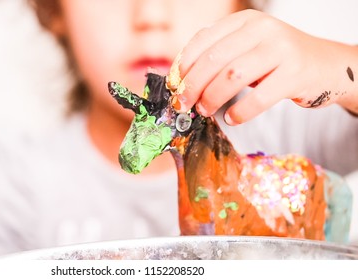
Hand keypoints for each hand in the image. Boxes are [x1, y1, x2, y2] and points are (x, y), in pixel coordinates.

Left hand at [169, 9, 357, 124]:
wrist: (325, 65)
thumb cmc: (277, 61)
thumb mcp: (247, 49)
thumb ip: (219, 58)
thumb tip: (182, 82)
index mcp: (244, 21)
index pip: (203, 40)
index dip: (183, 65)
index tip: (174, 86)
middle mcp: (262, 29)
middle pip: (214, 59)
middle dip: (192, 85)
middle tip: (183, 104)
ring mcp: (281, 49)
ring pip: (232, 76)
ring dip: (212, 98)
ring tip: (205, 110)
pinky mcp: (296, 73)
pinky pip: (259, 97)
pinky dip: (240, 111)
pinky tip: (232, 118)